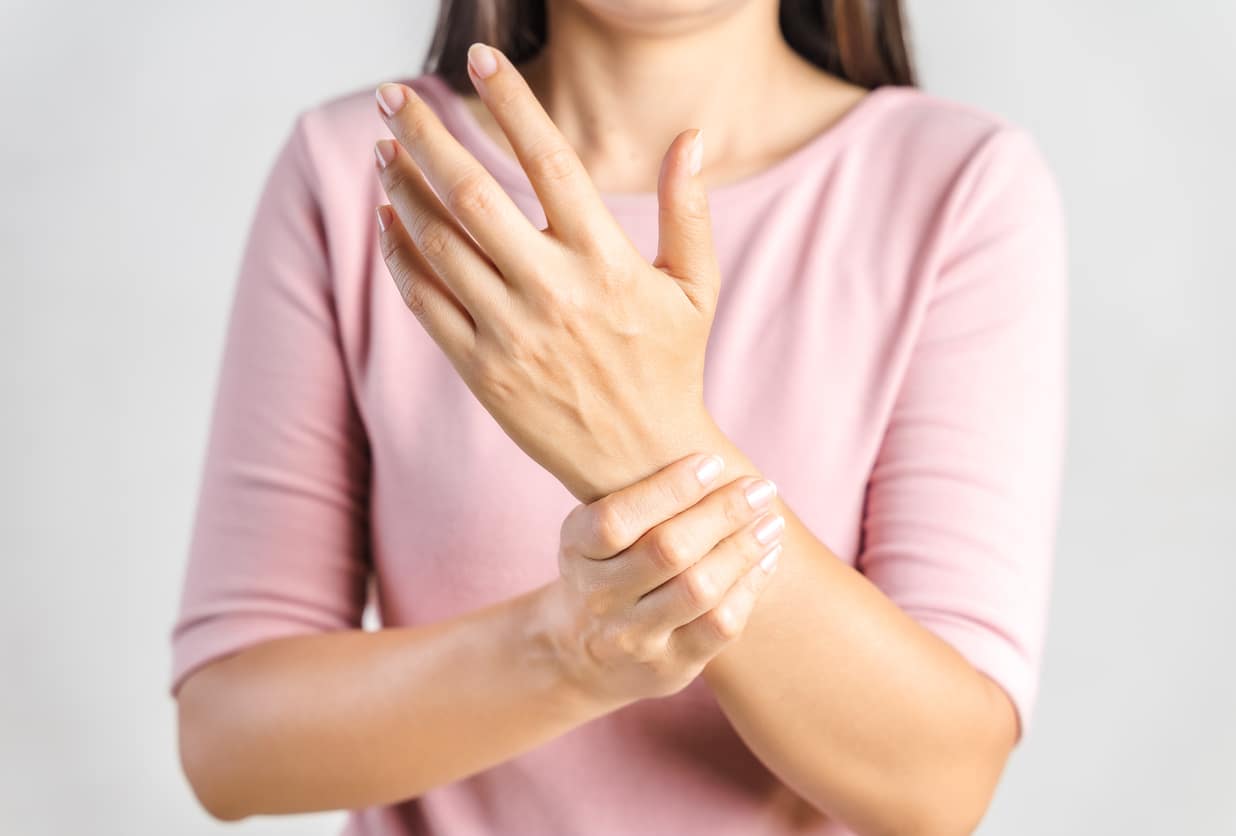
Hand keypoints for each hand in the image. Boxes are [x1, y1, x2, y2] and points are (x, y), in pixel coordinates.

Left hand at [372, 44, 720, 502]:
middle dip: (426, 135)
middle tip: (393, 94)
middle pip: (474, 194)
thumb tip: (693, 136)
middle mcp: (555, 293)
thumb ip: (690, 209)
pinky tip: (388, 219)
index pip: (551, 162)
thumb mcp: (696, 288)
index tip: (481, 60)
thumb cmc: (670, 366)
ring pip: (440, 244)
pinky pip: (426, 301)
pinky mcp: (482, 371)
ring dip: (403, 189)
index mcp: (608, 263)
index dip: (513, 104)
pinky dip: (401, 255)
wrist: (642, 464)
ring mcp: (512, 334)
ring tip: (384, 150)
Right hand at [540, 452, 784, 707]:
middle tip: (760, 488)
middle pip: (666, 551)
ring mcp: (632, 638)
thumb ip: (638, 498)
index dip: (669, 489)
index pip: (616, 520)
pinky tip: (767, 558)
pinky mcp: (669, 667)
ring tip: (771, 521)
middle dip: (722, 513)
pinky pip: (719, 625)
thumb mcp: (594, 532)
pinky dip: (750, 586)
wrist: (581, 654)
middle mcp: (598, 598)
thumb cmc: (605, 568)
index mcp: (576, 551)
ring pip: (699, 590)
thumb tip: (710, 454)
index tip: (712, 461)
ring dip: (743, 549)